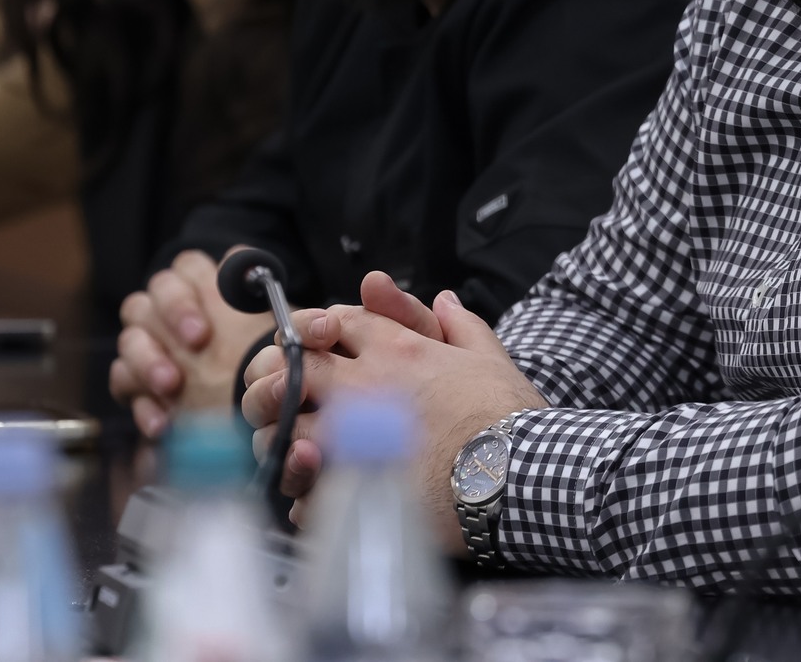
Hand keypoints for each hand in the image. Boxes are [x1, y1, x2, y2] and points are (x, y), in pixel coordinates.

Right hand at [110, 250, 274, 438]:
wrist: (257, 413)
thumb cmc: (266, 365)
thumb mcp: (277, 335)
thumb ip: (266, 300)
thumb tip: (257, 274)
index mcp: (204, 290)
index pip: (185, 268)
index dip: (190, 292)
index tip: (205, 328)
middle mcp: (168, 313)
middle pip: (148, 297)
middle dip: (169, 318)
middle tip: (196, 344)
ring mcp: (149, 347)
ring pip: (129, 339)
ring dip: (148, 360)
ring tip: (172, 385)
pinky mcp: (139, 384)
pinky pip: (124, 385)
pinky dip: (143, 405)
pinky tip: (163, 424)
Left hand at [242, 270, 545, 544]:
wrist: (520, 471)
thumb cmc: (508, 416)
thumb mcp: (489, 358)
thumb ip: (462, 325)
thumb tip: (445, 300)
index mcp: (397, 349)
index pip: (335, 321)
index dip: (316, 331)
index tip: (315, 348)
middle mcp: (366, 383)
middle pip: (294, 367)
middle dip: (281, 380)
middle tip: (286, 400)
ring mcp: (355, 434)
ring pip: (287, 426)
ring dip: (284, 439)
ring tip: (295, 454)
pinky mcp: (353, 484)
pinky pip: (304, 489)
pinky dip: (302, 495)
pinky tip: (312, 501)